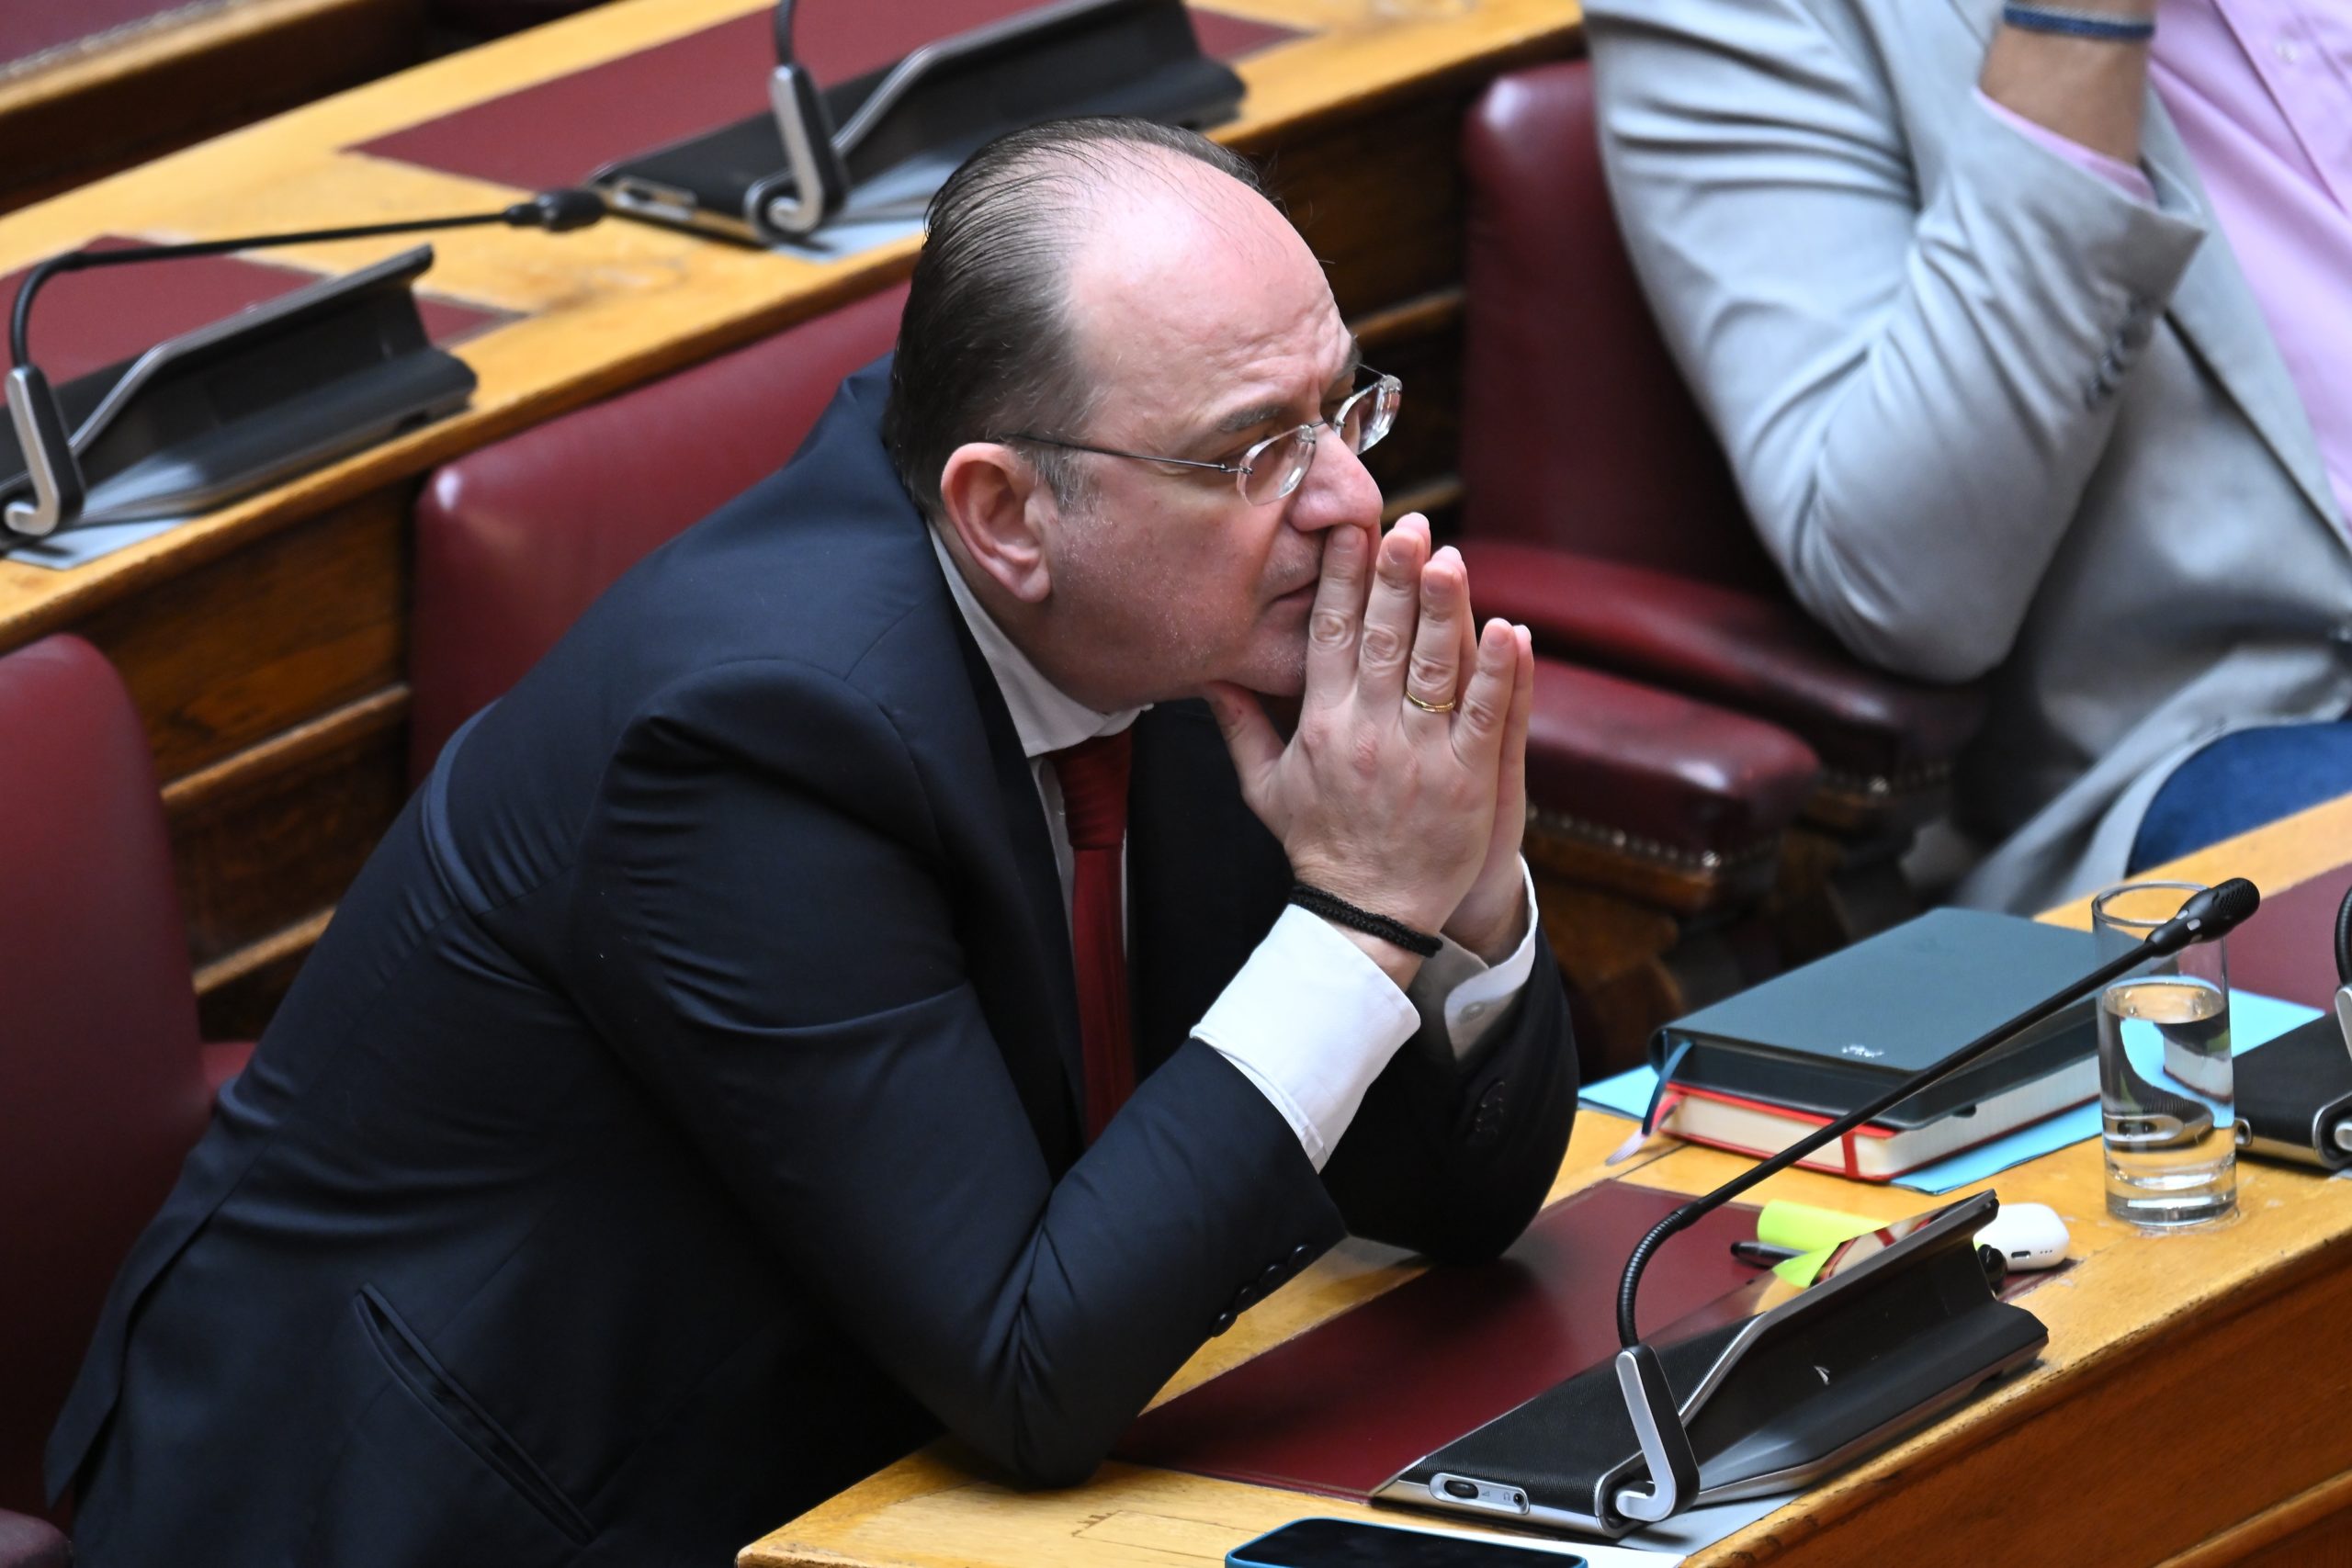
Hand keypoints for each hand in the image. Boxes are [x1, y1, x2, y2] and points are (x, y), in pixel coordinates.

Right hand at [1205, 515, 1526, 983]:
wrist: (1366, 913)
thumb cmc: (1317, 847)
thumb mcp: (1263, 787)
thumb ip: (1239, 726)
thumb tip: (1208, 677)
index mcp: (1321, 724)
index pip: (1330, 635)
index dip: (1342, 579)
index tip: (1350, 531)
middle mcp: (1368, 731)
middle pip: (1381, 637)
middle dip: (1394, 575)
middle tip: (1406, 522)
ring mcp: (1420, 754)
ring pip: (1432, 665)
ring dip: (1443, 607)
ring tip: (1450, 555)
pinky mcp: (1467, 779)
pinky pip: (1486, 714)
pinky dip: (1498, 671)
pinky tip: (1510, 629)